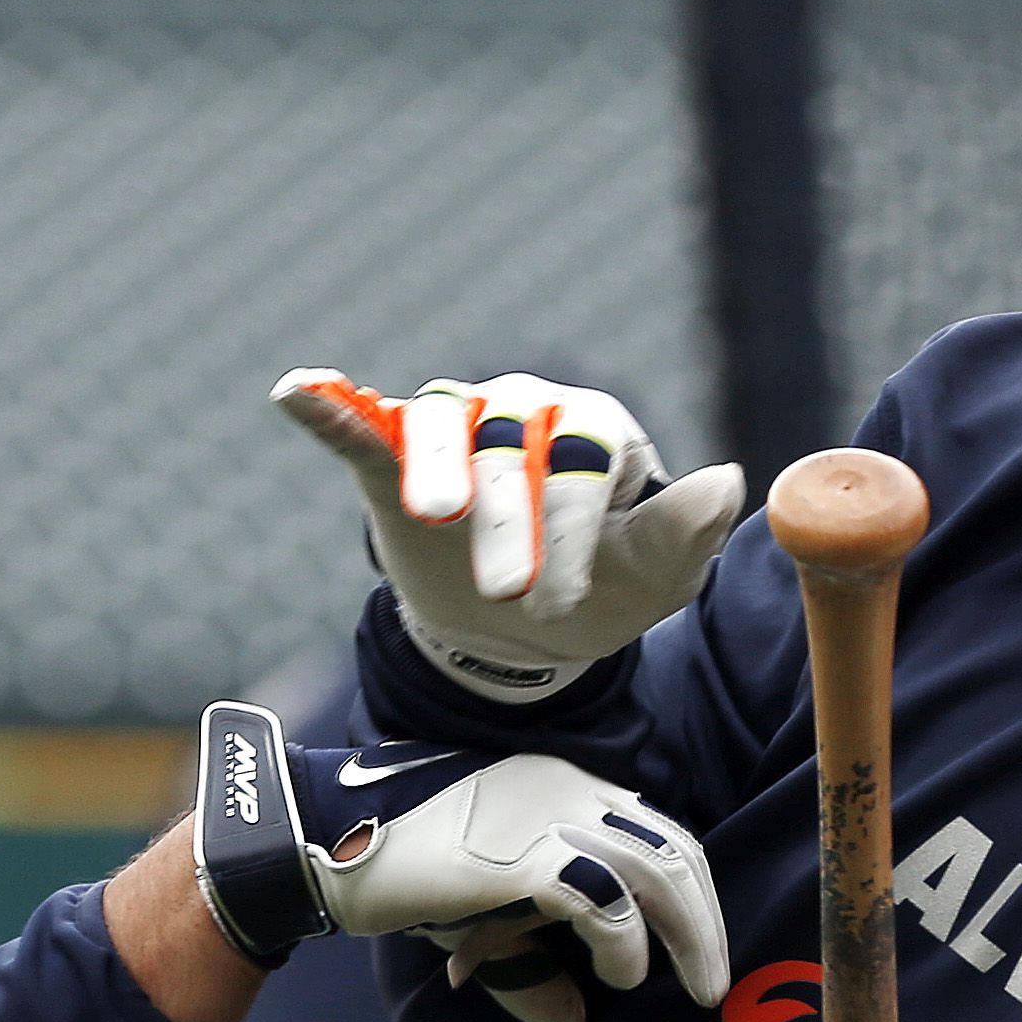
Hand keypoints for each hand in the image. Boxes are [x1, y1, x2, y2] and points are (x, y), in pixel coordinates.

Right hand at [187, 702, 727, 1021]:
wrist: (321, 837)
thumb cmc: (396, 867)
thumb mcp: (476, 918)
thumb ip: (529, 964)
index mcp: (562, 788)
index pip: (657, 831)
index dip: (691, 891)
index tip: (698, 947)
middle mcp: (568, 792)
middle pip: (675, 849)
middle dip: (708, 920)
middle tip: (717, 983)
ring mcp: (548, 819)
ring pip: (658, 870)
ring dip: (691, 935)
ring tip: (697, 989)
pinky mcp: (522, 858)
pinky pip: (605, 900)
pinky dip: (627, 944)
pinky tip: (624, 978)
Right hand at [274, 369, 747, 700]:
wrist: (521, 630)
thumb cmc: (600, 588)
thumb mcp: (653, 577)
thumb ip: (683, 531)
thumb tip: (727, 480)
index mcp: (594, 430)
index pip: (585, 458)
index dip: (574, 527)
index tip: (566, 597)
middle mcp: (524, 412)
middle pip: (511, 447)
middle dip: (509, 521)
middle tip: (509, 595)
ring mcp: (457, 432)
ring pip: (441, 429)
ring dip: (434, 469)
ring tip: (431, 513)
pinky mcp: (393, 463)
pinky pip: (361, 427)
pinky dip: (329, 406)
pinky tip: (295, 391)